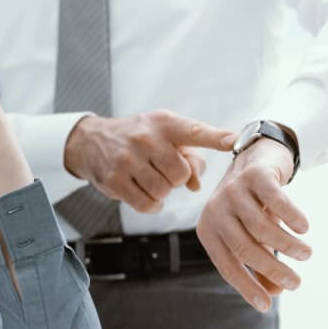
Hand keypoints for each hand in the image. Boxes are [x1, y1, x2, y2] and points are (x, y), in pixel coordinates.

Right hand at [64, 111, 235, 212]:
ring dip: (163, 192)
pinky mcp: (115, 180)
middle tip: (164, 172)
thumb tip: (196, 186)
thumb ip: (189, 156)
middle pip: (180, 173)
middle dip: (177, 179)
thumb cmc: (139, 138)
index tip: (235, 141)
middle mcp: (145, 139)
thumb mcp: (164, 136)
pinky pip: (146, 204)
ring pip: (163, 191)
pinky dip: (153, 204)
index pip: (194, 131)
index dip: (217, 138)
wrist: (92, 141)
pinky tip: (148, 195)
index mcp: (164, 123)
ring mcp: (127, 160)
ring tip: (152, 181)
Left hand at [196, 138, 310, 310]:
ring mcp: (233, 192)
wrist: (256, 156)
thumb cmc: (252, 205)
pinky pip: (275, 201)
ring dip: (286, 245)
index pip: (226, 266)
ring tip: (306, 255)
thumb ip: (258, 263)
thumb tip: (274, 294)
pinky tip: (304, 228)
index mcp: (208, 231)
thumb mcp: (250, 235)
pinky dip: (291, 217)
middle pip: (244, 249)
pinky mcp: (254, 176)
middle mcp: (216, 212)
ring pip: (261, 228)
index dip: (247, 286)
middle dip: (271, 270)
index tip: (267, 305)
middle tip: (296, 283)